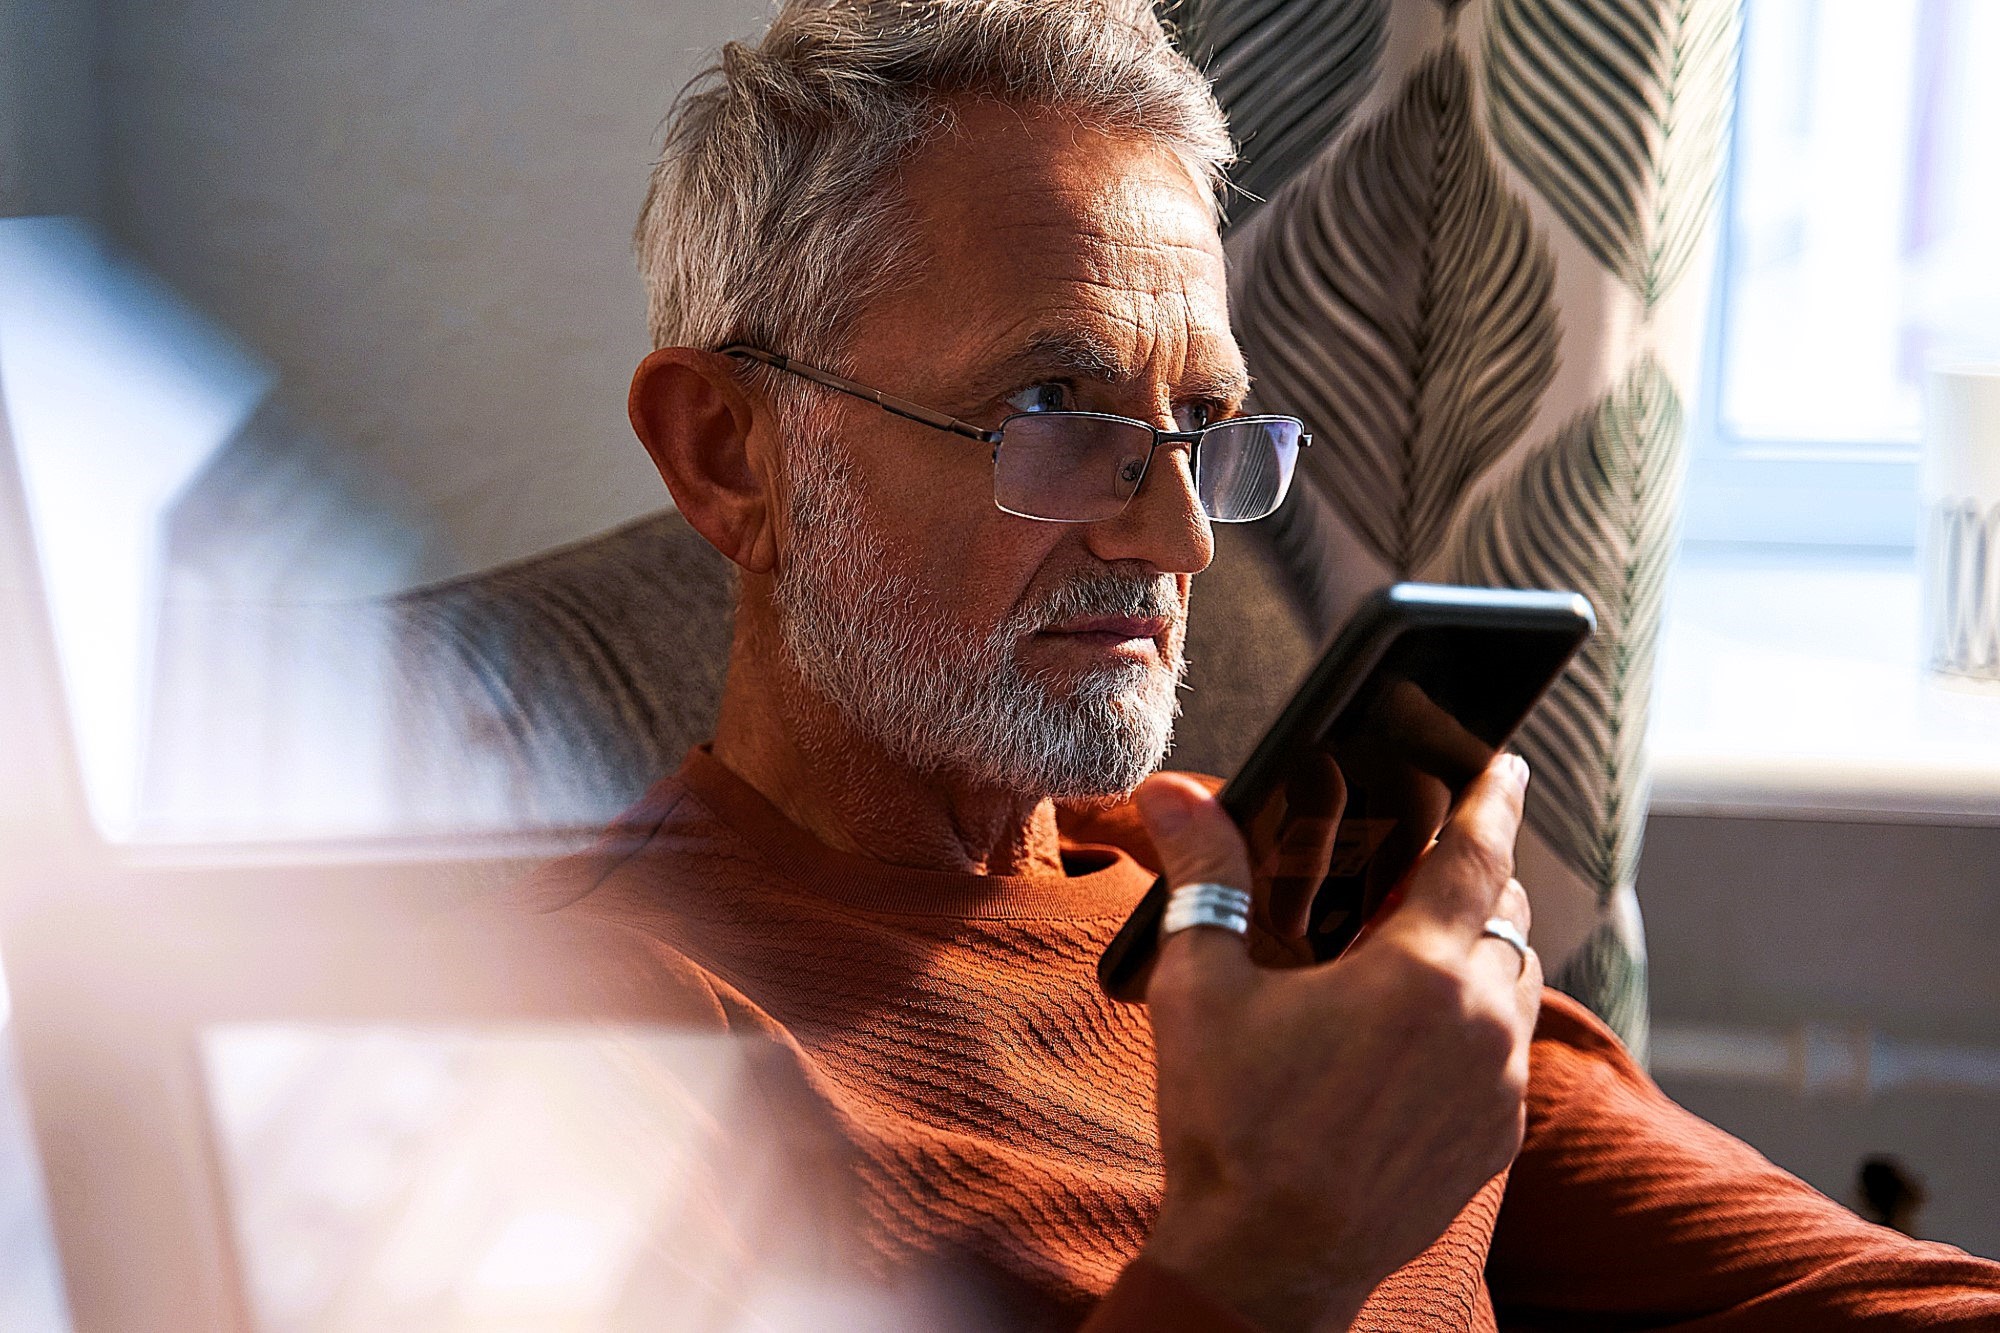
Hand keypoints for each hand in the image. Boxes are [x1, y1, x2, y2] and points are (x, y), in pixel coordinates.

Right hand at [1133, 753, 1540, 1332]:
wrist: (1265, 1262)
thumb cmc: (1230, 1125)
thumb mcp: (1202, 986)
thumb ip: (1203, 874)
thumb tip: (1173, 793)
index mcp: (1418, 972)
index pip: (1480, 856)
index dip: (1493, 800)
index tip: (1505, 766)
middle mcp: (1480, 1024)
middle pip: (1509, 916)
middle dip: (1476, 881)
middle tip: (1426, 869)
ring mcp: (1496, 1089)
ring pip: (1515, 986)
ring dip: (1479, 954)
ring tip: (1415, 953)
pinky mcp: (1495, 1141)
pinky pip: (1507, 1057)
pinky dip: (1476, 1026)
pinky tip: (1412, 1041)